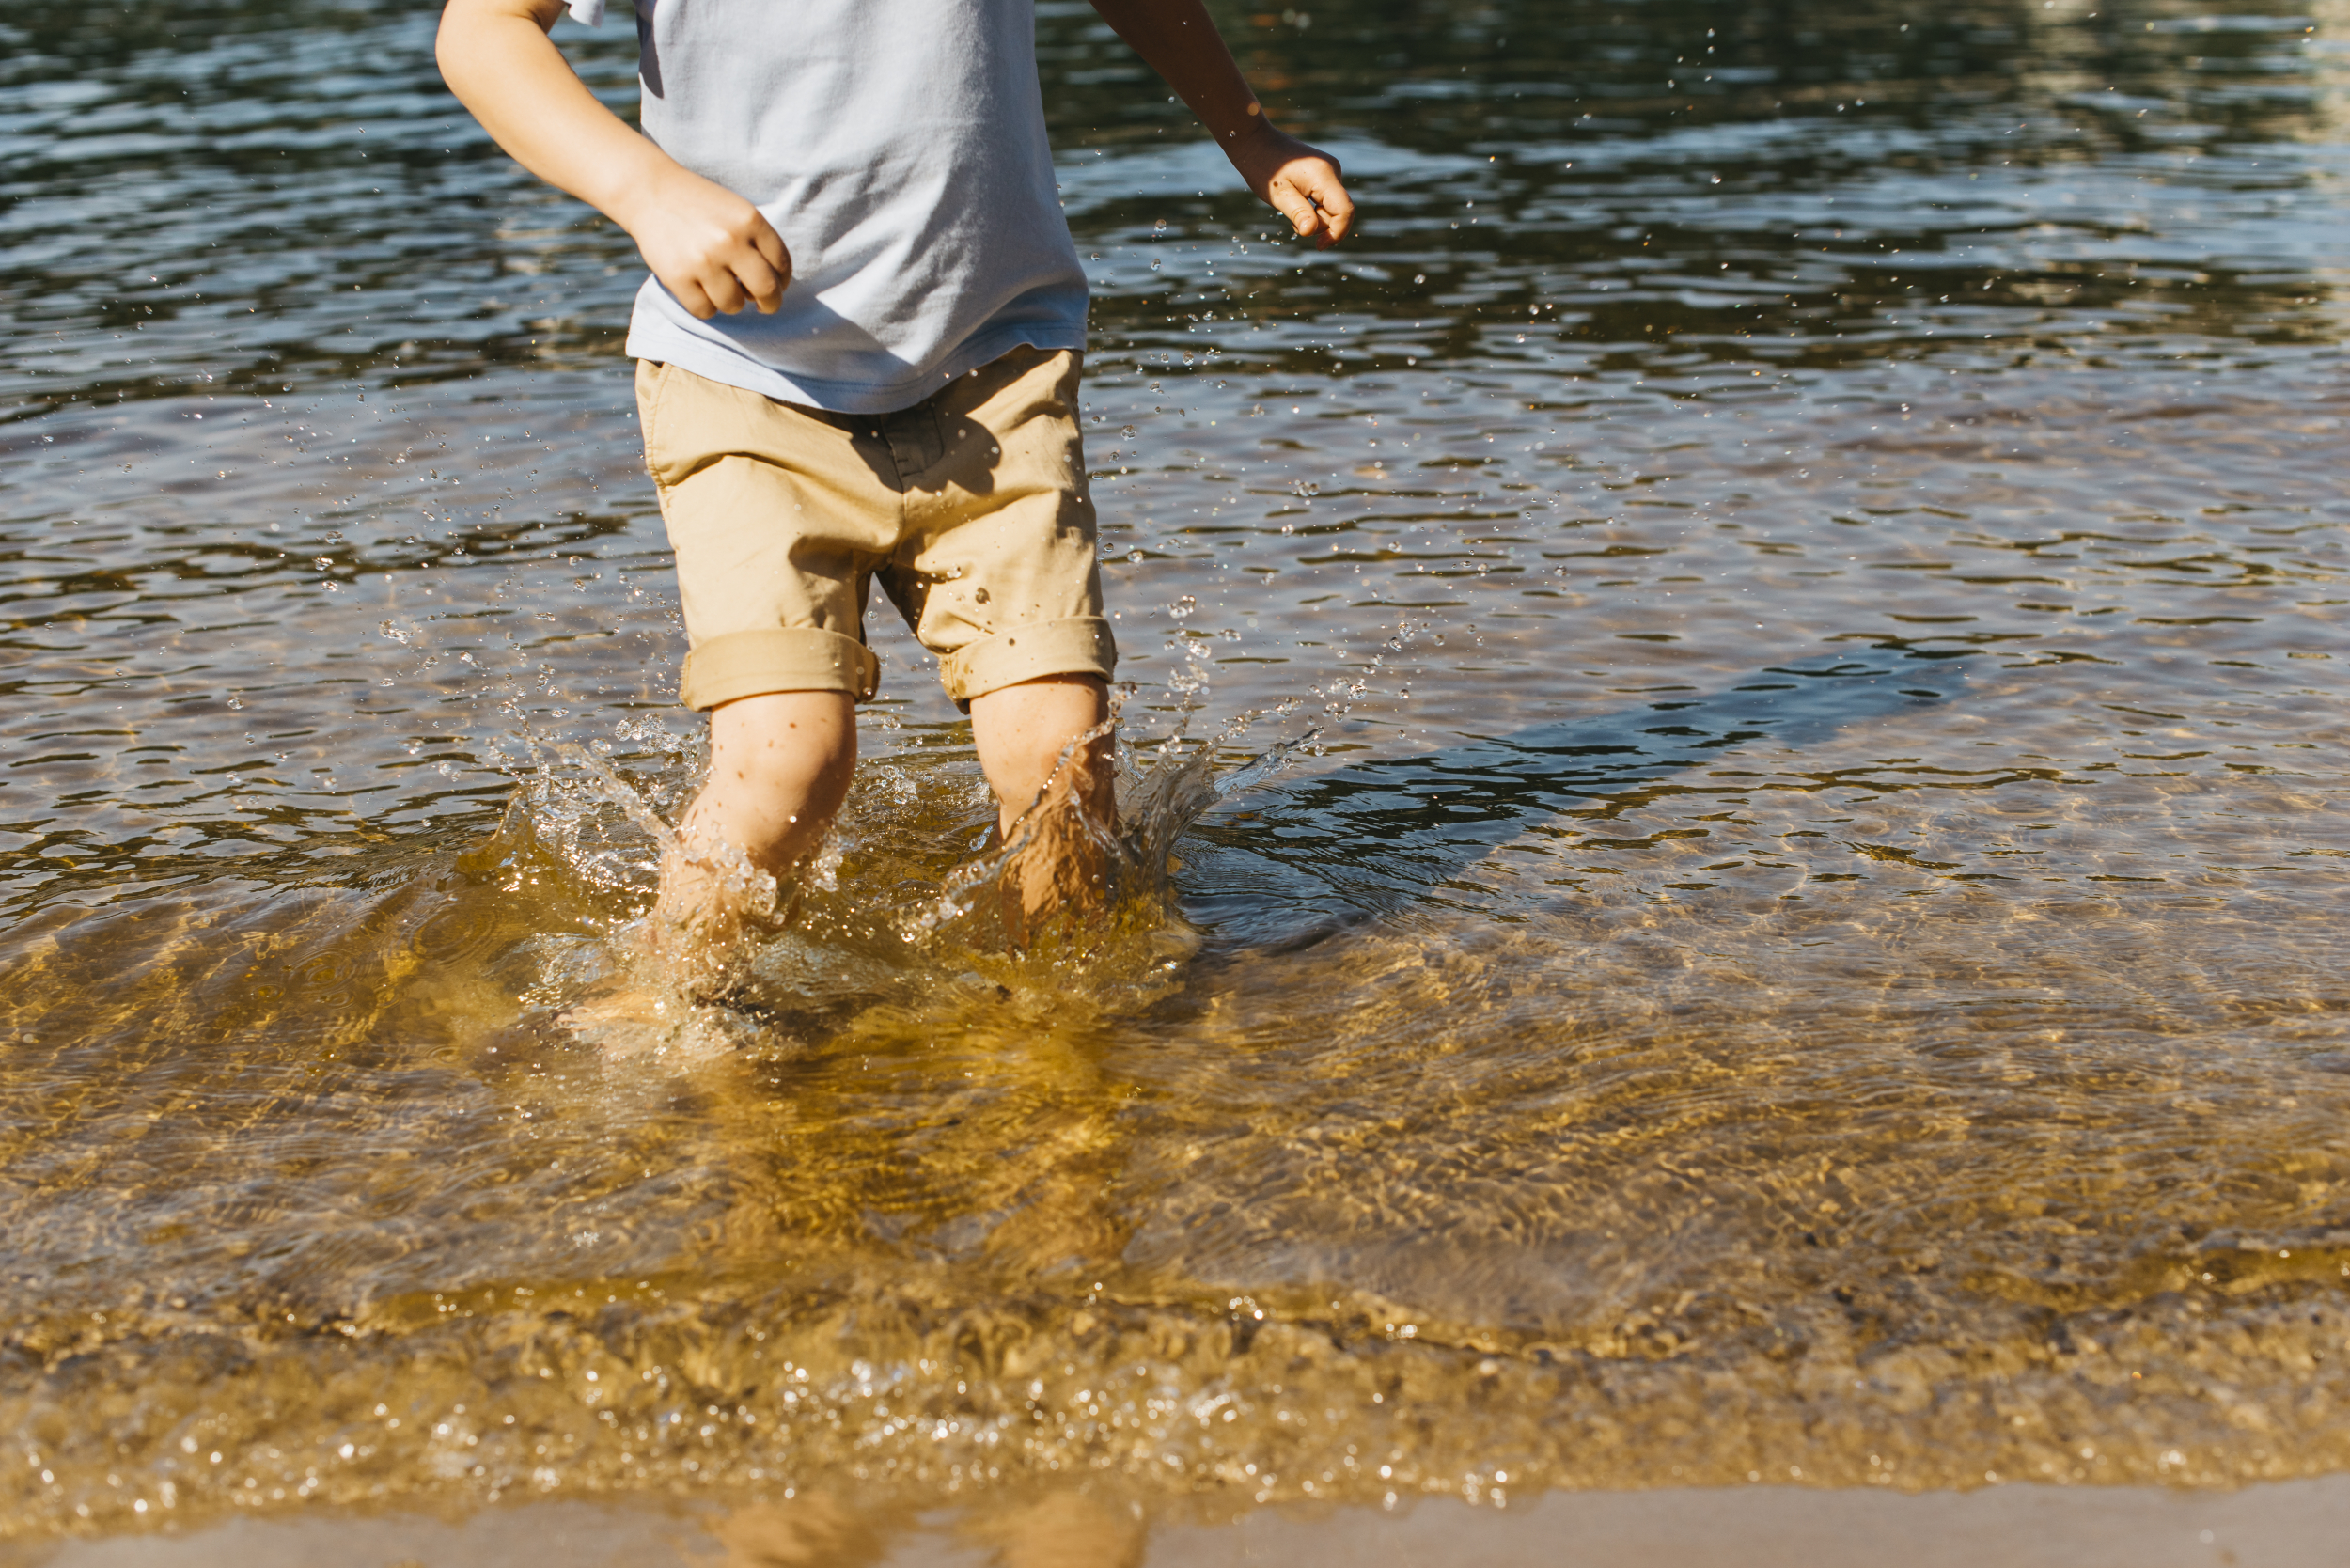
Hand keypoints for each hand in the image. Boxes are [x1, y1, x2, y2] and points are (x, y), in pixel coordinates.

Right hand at [611, 162, 791, 318]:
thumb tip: (773, 288)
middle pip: (767, 290)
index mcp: (750, 221)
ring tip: (720, 286)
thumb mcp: (737, 211)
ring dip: (731, 302)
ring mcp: (703, 260)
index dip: (782, 280)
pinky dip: (705, 306)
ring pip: (734, 305)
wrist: (650, 192)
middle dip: (770, 303)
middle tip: (763, 305)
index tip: (775, 285)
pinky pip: (705, 311)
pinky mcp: (678, 277)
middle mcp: (730, 241)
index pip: (782, 265)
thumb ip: (758, 242)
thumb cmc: (700, 206)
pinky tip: (700, 290)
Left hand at [1225, 119, 1353, 248]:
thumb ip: (1297, 213)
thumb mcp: (1278, 195)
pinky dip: (1313, 208)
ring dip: (1314, 217)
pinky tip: (1295, 202)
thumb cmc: (1264, 167)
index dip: (1337, 233)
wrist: (1256, 141)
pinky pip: (1325, 199)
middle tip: (1293, 224)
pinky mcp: (1324, 173)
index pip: (1345, 211)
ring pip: (1332, 207)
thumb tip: (1311, 232)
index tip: (1319, 246)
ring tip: (1290, 208)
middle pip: (1338, 211)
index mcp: (1324, 176)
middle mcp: (1333, 171)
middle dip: (1320, 225)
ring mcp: (1330, 170)